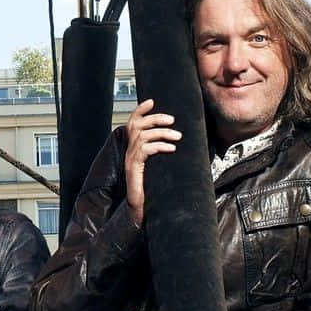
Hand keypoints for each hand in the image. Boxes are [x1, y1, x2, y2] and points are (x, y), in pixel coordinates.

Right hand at [123, 99, 180, 226]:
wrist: (143, 209)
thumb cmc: (154, 189)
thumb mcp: (160, 166)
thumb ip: (164, 152)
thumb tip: (181, 140)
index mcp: (134, 149)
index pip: (132, 123)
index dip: (140, 110)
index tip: (152, 101)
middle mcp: (129, 152)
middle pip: (137, 125)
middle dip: (155, 119)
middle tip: (172, 121)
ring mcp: (130, 160)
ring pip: (142, 136)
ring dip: (162, 133)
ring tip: (177, 137)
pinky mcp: (133, 168)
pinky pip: (144, 150)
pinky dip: (159, 146)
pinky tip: (171, 149)